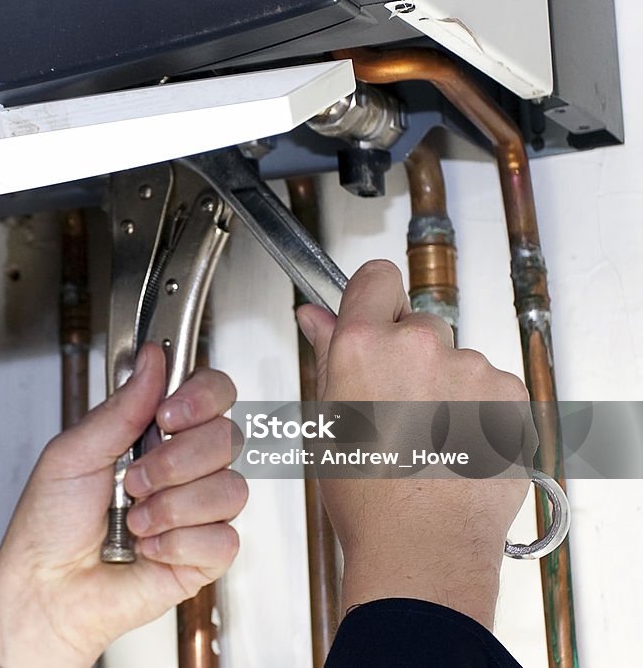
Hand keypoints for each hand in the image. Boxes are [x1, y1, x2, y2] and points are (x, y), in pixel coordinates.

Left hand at [0, 343, 245, 666]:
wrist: (45, 591)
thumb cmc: (49, 527)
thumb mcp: (72, 453)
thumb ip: (120, 407)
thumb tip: (153, 358)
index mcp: (153, 434)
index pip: (212, 394)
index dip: (203, 397)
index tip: (168, 415)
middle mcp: (183, 468)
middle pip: (229, 436)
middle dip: (175, 460)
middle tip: (134, 480)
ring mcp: (198, 512)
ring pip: (231, 488)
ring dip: (172, 507)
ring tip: (135, 521)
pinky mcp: (205, 556)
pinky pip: (224, 539)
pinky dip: (178, 543)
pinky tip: (149, 549)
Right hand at [296, 260, 530, 628]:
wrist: (421, 548)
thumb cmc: (367, 497)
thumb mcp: (328, 421)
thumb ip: (328, 353)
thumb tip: (316, 316)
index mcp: (365, 345)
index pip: (376, 278)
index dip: (372, 299)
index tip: (373, 319)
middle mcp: (420, 345)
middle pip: (417, 324)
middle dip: (407, 354)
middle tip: (395, 407)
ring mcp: (470, 368)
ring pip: (455, 359)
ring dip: (444, 385)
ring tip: (428, 439)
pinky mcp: (509, 395)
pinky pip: (489, 386)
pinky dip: (477, 409)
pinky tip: (456, 446)